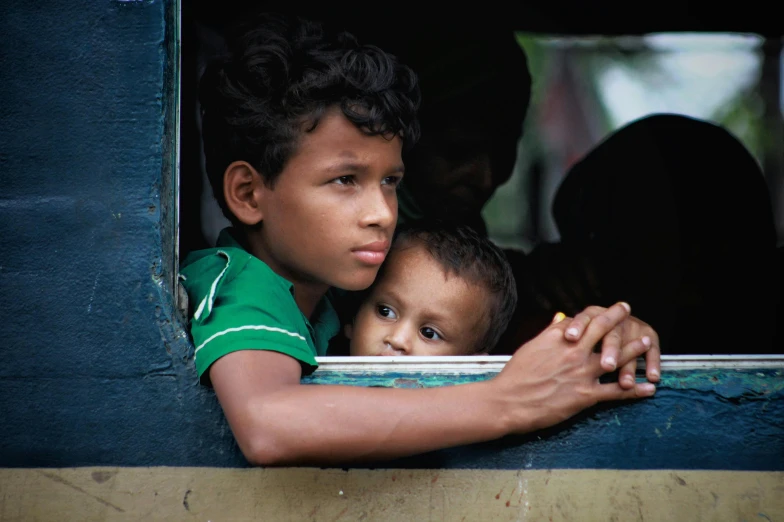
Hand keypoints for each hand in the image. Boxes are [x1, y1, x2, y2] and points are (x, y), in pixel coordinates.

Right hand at [495, 302, 655, 433]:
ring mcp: (581, 372)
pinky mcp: (585, 395)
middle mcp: (573, 350)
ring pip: (615, 357)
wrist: (507, 401)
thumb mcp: (530, 347)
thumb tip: (560, 317)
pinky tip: (648, 388)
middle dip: (617, 317)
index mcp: (557, 338)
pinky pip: (616, 391)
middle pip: (602, 329)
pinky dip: (635, 390)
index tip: (605, 309)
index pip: (581, 321)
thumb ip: (548, 333)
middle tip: (628, 310)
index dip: (595, 315)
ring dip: (634, 348)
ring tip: (646, 342)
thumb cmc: (514, 375)